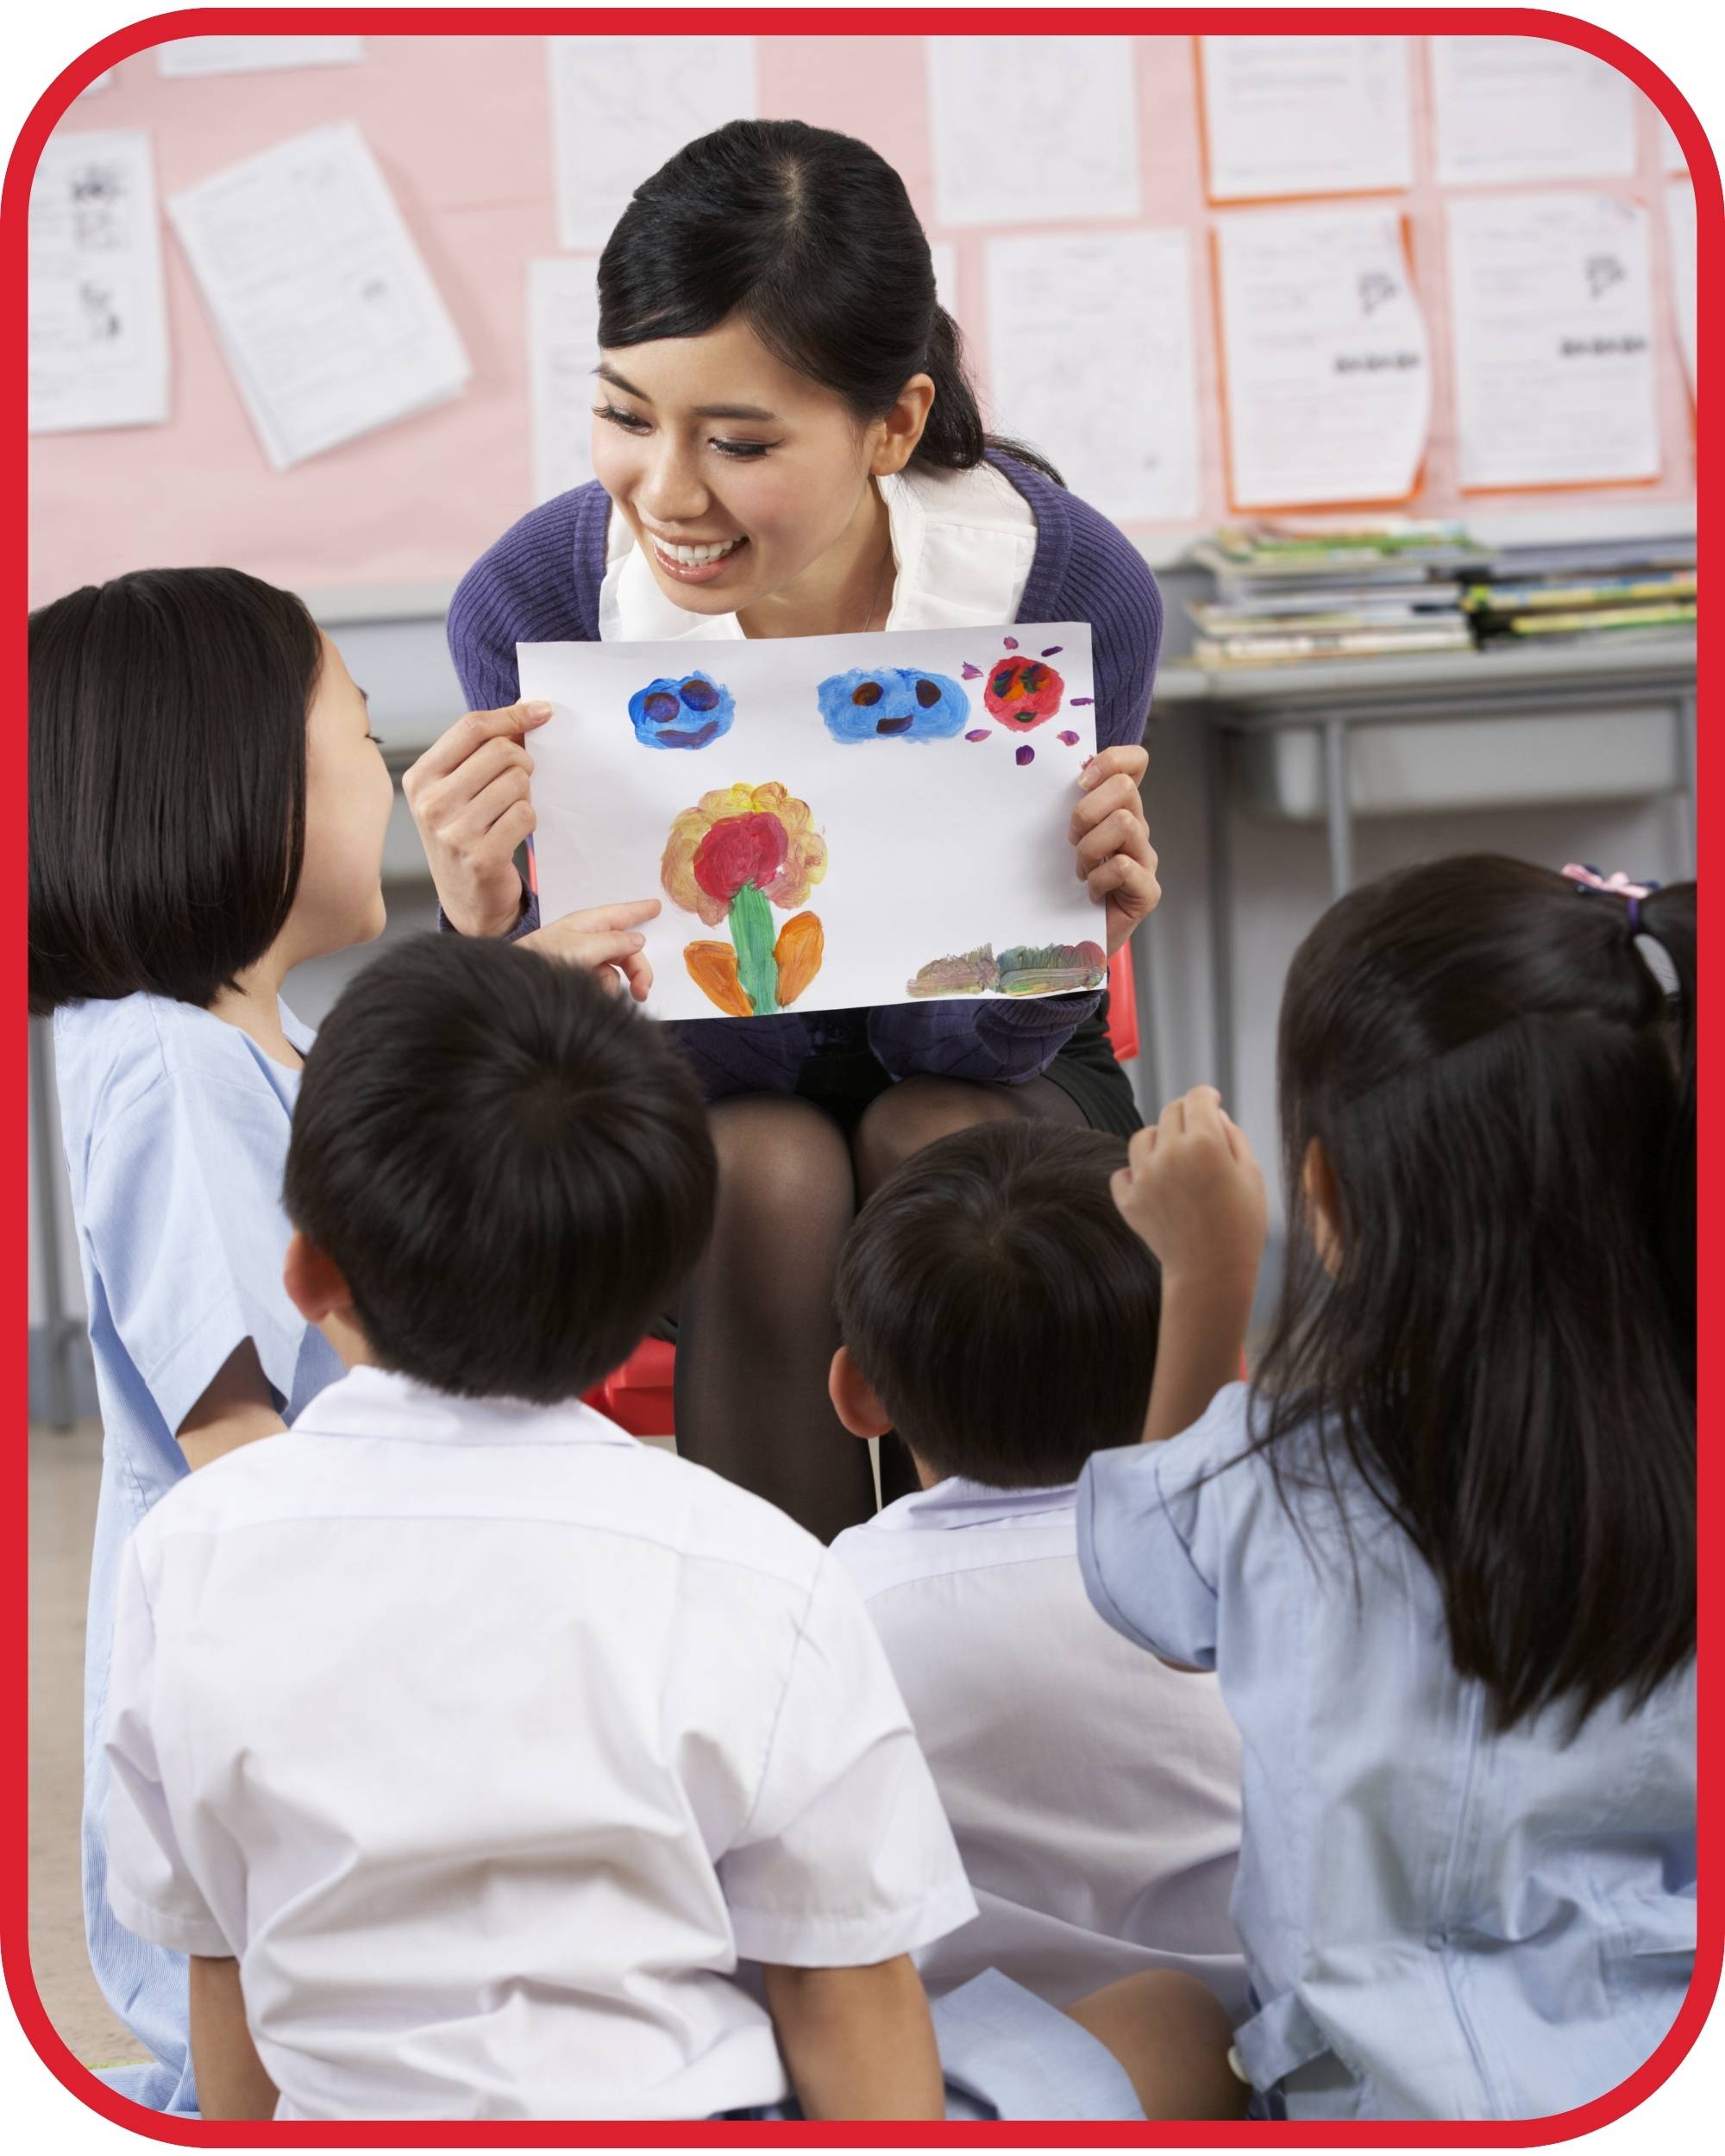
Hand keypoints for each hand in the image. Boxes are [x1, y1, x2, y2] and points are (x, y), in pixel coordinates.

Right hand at [402, 701, 550, 936]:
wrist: (468, 901)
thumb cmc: (465, 837)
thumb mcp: (457, 791)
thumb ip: (481, 753)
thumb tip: (531, 713)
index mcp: (421, 778)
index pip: (471, 727)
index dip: (512, 715)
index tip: (542, 712)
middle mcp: (430, 803)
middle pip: (500, 751)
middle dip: (523, 762)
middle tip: (520, 781)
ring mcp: (453, 832)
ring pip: (517, 782)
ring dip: (525, 795)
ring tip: (510, 812)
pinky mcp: (480, 857)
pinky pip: (525, 814)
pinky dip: (529, 820)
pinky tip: (514, 834)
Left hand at [518, 899, 659, 1001]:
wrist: (515, 983)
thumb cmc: (543, 956)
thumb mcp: (582, 947)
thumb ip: (613, 943)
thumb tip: (639, 940)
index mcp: (589, 923)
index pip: (621, 914)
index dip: (640, 911)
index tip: (657, 906)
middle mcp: (589, 939)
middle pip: (626, 951)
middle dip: (638, 969)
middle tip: (643, 991)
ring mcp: (583, 959)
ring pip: (615, 971)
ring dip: (613, 984)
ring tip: (598, 993)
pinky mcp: (577, 977)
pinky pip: (601, 983)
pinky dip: (600, 991)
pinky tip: (589, 996)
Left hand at [1071, 744, 1159, 956]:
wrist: (1072, 940)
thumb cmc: (1061, 886)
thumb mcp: (1058, 839)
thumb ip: (1064, 808)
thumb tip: (1049, 774)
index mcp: (1118, 809)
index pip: (1135, 762)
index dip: (1112, 760)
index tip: (1080, 781)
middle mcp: (1138, 828)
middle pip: (1125, 787)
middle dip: (1087, 811)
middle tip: (1071, 840)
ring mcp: (1146, 859)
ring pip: (1124, 823)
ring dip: (1090, 847)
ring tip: (1081, 871)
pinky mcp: (1148, 891)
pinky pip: (1124, 866)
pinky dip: (1100, 879)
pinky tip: (1091, 893)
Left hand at [1112, 1086, 1266, 1291]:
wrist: (1212, 1273)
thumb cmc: (1241, 1224)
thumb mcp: (1252, 1174)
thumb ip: (1233, 1136)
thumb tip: (1213, 1113)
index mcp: (1205, 1142)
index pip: (1197, 1098)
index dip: (1206, 1096)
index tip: (1210, 1100)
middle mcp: (1170, 1153)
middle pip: (1170, 1112)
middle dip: (1187, 1116)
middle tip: (1199, 1133)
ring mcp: (1145, 1176)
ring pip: (1144, 1137)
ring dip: (1160, 1141)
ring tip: (1178, 1160)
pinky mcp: (1128, 1200)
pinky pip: (1124, 1172)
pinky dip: (1137, 1174)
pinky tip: (1156, 1184)